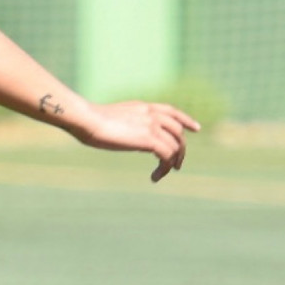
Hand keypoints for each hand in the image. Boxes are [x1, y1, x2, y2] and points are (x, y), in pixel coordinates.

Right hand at [69, 101, 199, 181]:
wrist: (88, 120)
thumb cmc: (91, 122)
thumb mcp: (115, 120)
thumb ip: (128, 125)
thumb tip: (133, 138)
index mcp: (144, 107)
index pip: (172, 111)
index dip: (186, 120)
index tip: (196, 128)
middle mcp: (152, 114)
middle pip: (178, 132)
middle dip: (181, 150)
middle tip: (176, 166)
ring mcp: (152, 125)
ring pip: (176, 146)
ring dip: (172, 162)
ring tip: (162, 174)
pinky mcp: (149, 139)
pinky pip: (167, 155)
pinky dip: (164, 168)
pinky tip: (155, 177)